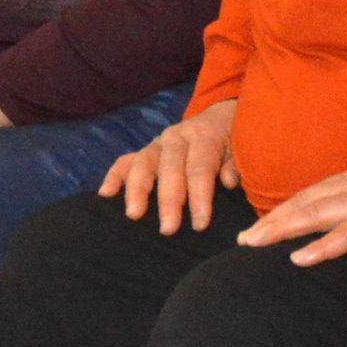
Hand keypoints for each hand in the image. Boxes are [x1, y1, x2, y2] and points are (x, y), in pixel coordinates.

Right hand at [101, 100, 239, 233]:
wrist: (221, 117)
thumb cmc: (233, 142)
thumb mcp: (241, 149)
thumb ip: (236, 165)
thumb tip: (228, 182)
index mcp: (203, 136)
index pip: (200, 168)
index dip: (200, 197)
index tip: (200, 224)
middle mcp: (176, 137)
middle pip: (170, 168)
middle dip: (168, 200)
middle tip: (168, 229)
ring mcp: (158, 144)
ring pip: (143, 162)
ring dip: (137, 189)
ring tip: (134, 215)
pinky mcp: (145, 151)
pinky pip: (125, 161)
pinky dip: (114, 176)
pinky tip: (105, 195)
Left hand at [239, 141, 346, 265]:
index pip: (314, 191)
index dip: (287, 205)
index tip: (264, 219)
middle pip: (305, 202)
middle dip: (273, 220)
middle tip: (244, 239)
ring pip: (315, 215)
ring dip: (281, 229)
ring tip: (253, 244)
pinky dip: (321, 247)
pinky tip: (298, 258)